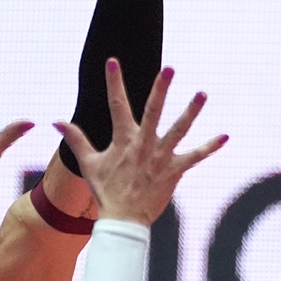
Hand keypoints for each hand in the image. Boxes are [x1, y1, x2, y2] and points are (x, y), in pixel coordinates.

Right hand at [54, 59, 226, 226]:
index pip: (116, 105)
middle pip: (153, 112)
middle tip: (169, 68)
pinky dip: (210, 147)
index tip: (112, 60)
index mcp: (123, 140)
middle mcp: (143, 145)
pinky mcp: (175, 171)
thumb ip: (75, 139)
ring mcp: (161, 157)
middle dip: (161, 89)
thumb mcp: (89, 163)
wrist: (123, 220)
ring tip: (202, 93)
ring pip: (178, 130)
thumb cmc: (106, 190)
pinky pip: (195, 157)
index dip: (113, 82)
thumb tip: (55, 121)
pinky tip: (225, 136)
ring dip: (191, 112)